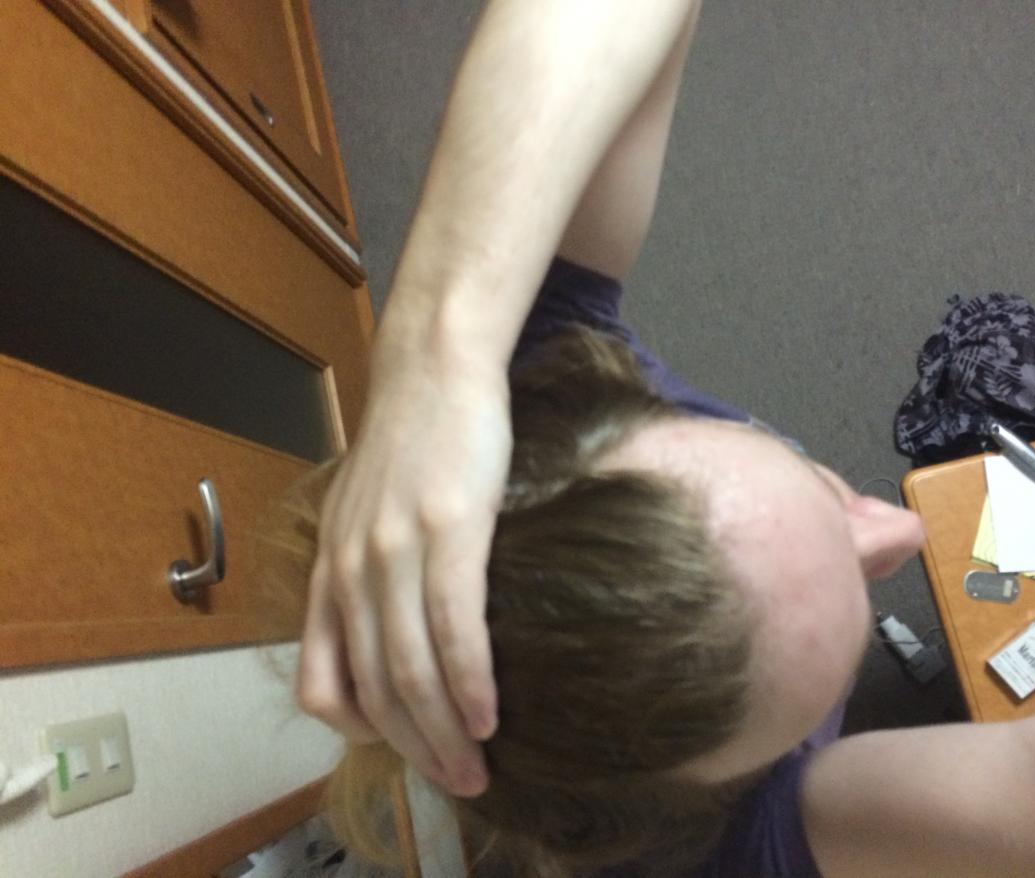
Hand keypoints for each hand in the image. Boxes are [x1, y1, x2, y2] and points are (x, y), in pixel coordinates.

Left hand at [297, 347, 510, 796]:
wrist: (435, 365)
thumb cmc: (412, 436)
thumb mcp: (366, 508)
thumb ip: (368, 566)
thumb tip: (398, 621)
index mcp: (330, 571)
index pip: (321, 682)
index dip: (361, 732)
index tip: (406, 749)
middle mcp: (351, 571)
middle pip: (374, 689)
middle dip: (413, 751)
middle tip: (457, 785)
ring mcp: (395, 552)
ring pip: (411, 671)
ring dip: (443, 735)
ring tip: (477, 771)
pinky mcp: (447, 531)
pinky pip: (454, 628)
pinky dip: (469, 683)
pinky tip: (489, 715)